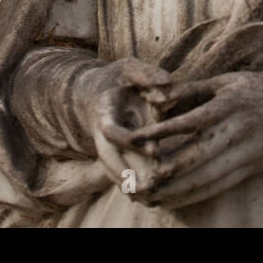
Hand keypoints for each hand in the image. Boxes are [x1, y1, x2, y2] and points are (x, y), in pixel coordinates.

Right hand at [75, 58, 170, 201]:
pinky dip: (130, 183)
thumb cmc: (117, 77)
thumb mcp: (129, 67)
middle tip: (152, 188)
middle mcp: (101, 132)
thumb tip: (167, 82)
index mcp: (104, 110)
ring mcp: (105, 145)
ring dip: (129, 183)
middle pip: (108, 158)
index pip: (111, 130)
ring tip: (153, 195)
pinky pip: (118, 171)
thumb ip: (147, 74)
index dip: (131, 142)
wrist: (94, 91)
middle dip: (126, 175)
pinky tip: (150, 195)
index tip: (156, 151)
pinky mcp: (113, 153)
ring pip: (113, 169)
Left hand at [131, 71, 262, 209]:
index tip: (136, 140)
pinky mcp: (251, 168)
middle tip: (137, 180)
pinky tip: (174, 200)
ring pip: (207, 176)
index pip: (190, 122)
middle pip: (197, 156)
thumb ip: (192, 89)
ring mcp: (247, 152)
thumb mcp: (229, 81)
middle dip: (165, 171)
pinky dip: (195, 195)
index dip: (162, 132)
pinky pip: (219, 185)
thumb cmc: (261, 90)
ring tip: (150, 196)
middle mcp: (239, 130)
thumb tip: (157, 97)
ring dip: (176, 189)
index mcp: (231, 103)